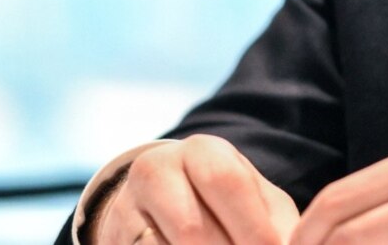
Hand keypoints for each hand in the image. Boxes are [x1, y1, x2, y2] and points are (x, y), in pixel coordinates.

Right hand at [95, 135, 300, 244]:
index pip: (226, 183)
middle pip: (191, 228)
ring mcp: (126, 206)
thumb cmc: (226, 204)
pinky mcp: (112, 237)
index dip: (253, 227)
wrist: (162, 201)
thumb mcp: (254, 200)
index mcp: (201, 151)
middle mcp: (157, 169)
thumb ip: (276, 223)